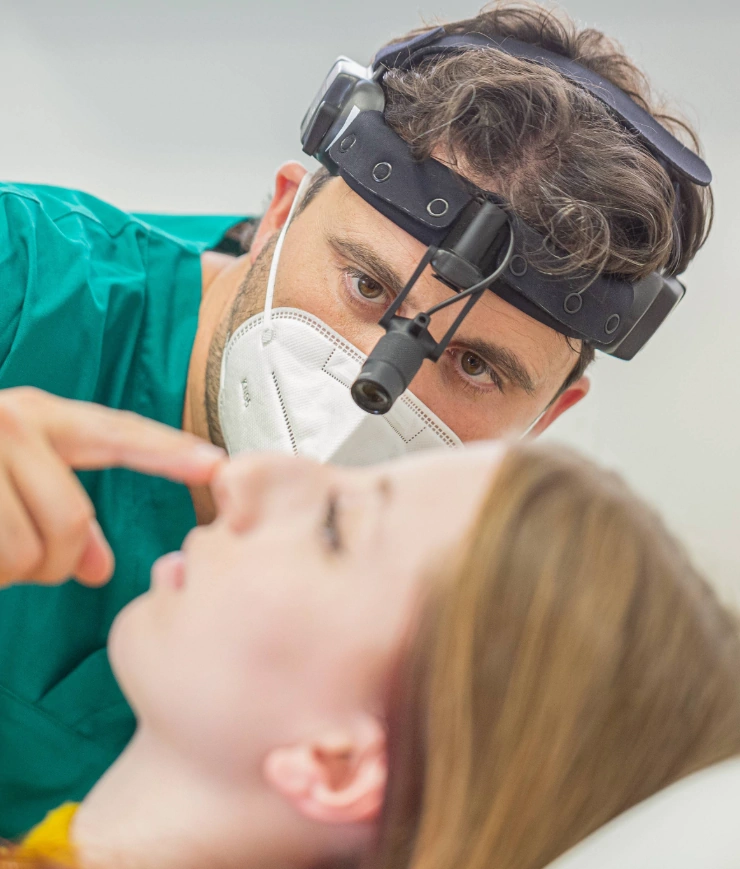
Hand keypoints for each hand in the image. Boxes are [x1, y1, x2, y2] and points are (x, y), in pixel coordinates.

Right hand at [0, 387, 224, 587]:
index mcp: (41, 416)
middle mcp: (16, 423)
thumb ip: (66, 515)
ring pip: (30, 553)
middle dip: (55, 561)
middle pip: (72, 520)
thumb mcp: (16, 476)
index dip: (170, 452)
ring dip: (13, 570)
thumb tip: (99, 570)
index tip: (217, 464)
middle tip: (28, 563)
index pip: (119, 434)